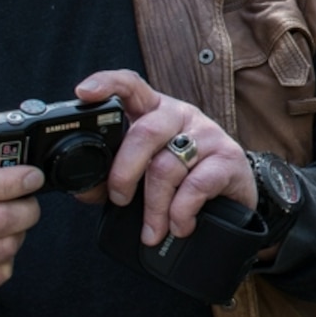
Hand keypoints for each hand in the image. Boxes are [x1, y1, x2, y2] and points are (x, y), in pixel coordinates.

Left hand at [75, 69, 261, 246]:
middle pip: (144, 133)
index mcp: (153, 111)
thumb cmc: (180, 180)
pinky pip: (195, 186)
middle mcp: (180, 114)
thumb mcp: (142, 174)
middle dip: (124, 173)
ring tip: (152, 231)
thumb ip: (110, 177)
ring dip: (153, 208)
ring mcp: (207, 133)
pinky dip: (180, 213)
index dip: (106, 85)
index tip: (84, 93)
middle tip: (118, 200)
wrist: (232, 196)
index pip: (130, 85)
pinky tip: (179, 226)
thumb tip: (83, 189)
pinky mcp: (228, 158)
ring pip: (166, 167)